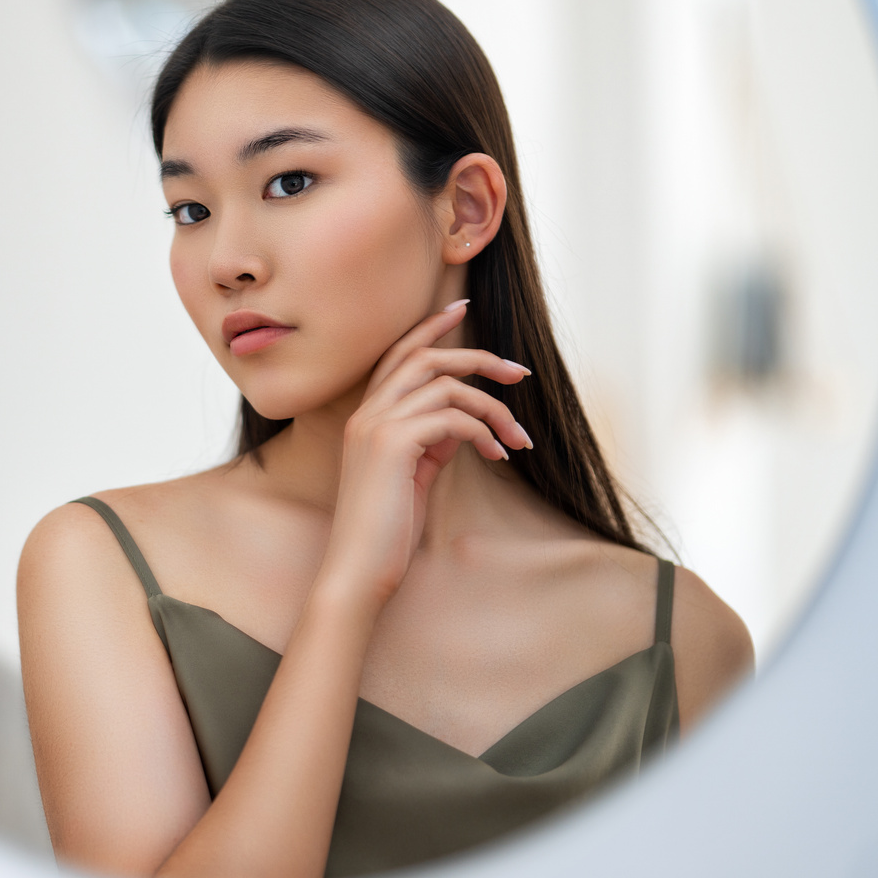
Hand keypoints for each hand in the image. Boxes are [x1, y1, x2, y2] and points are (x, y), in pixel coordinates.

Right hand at [316, 300, 531, 610]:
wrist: (358, 569)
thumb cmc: (386, 530)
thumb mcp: (412, 476)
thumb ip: (431, 442)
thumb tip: (464, 423)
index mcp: (365, 416)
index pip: (397, 354)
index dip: (430, 328)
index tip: (462, 308)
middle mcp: (365, 412)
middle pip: (425, 357)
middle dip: (479, 357)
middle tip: (519, 373)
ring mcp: (376, 425)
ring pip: (446, 385)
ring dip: (493, 406)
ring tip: (517, 438)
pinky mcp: (394, 444)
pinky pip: (452, 417)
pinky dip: (483, 431)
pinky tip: (496, 455)